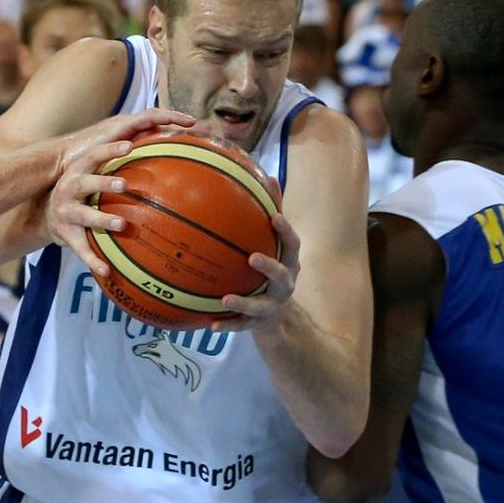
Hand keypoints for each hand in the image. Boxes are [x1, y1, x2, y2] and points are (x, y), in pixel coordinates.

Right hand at [45, 108, 195, 274]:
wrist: (47, 215)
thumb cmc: (83, 190)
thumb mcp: (92, 174)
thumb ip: (116, 164)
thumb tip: (153, 145)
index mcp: (79, 171)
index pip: (94, 156)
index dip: (110, 149)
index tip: (130, 145)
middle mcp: (69, 189)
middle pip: (85, 184)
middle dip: (104, 183)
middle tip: (124, 185)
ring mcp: (67, 213)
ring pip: (85, 216)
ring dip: (103, 220)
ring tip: (122, 224)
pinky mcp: (67, 235)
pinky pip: (81, 250)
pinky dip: (93, 261)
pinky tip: (107, 272)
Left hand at [212, 212, 300, 333]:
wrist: (277, 318)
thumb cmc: (273, 272)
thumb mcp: (276, 246)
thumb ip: (272, 212)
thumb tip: (268, 176)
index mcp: (289, 264)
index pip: (292, 246)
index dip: (286, 231)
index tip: (275, 217)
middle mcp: (284, 286)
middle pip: (281, 276)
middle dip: (269, 267)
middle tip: (252, 257)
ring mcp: (271, 307)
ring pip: (259, 306)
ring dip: (243, 302)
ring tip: (226, 298)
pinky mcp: (256, 324)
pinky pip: (240, 325)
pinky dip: (227, 325)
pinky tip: (211, 325)